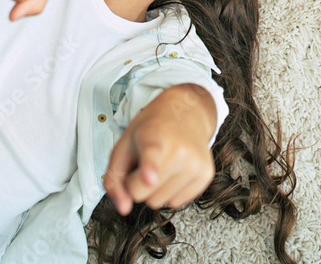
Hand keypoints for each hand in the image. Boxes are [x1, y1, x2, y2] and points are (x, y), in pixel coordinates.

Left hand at [103, 84, 216, 215]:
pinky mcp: (206, 175)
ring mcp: (195, 164)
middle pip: (143, 194)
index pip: (152, 156)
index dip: (150, 168)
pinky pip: (177, 203)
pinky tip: (175, 170)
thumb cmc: (152, 129)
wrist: (187, 111)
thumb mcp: (123, 145)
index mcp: (154, 137)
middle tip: (146, 160)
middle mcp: (180, 150)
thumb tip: (124, 209)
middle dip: (138, 184)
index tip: (150, 177)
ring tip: (162, 163)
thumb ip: (114, 179)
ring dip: (155, 189)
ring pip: (160, 203)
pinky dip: (171, 192)